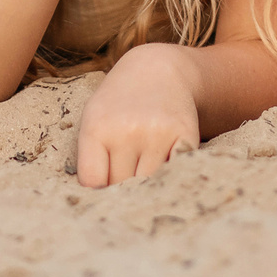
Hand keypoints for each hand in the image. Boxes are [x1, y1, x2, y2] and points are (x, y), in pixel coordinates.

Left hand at [74, 44, 200, 186]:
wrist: (157, 70)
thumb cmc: (118, 104)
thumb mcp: (94, 120)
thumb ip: (91, 159)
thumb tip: (99, 207)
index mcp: (97, 128)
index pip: (93, 182)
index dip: (98, 193)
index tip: (104, 193)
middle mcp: (127, 130)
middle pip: (121, 188)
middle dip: (122, 192)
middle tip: (127, 184)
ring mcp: (158, 133)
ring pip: (148, 186)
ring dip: (147, 189)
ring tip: (144, 175)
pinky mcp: (185, 135)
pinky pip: (176, 175)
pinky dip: (171, 180)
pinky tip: (165, 171)